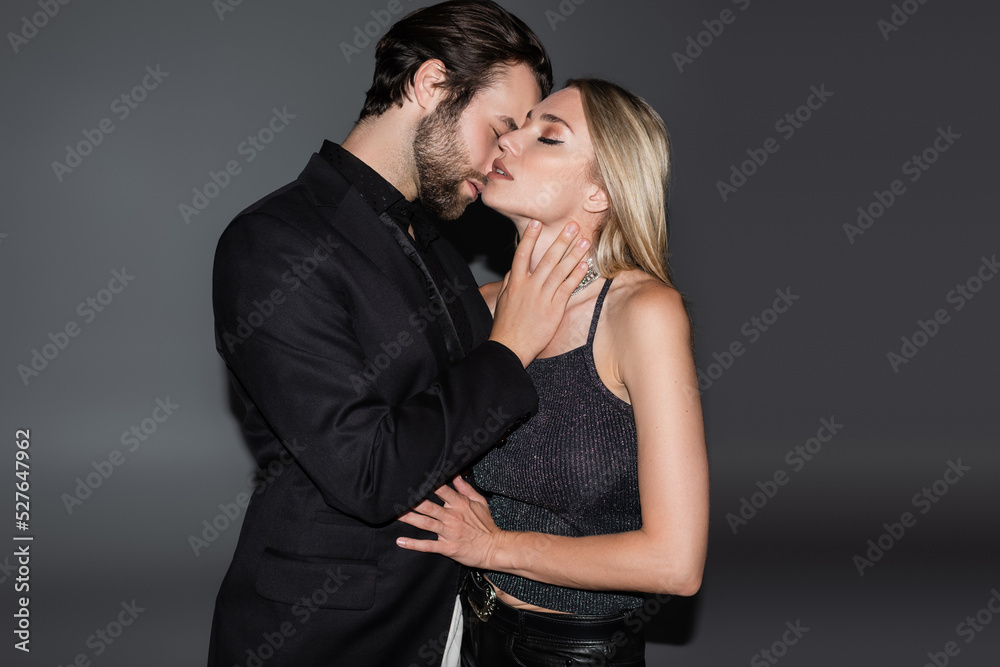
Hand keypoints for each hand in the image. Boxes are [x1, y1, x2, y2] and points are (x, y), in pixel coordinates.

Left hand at [395, 476, 505, 569]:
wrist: (494, 548)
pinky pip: (428, 545)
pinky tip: (401, 541)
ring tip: (395, 515)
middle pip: (428, 506)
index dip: (427, 484)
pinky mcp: (447, 547)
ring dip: (409, 519)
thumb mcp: (480, 502)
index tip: (414, 479)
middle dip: (412, 501)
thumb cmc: (486, 525)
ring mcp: (449, 532)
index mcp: (460, 504)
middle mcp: (452, 516)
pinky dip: (414, 544)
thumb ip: (466, 488)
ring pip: (425, 523)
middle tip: (397, 496)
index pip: (441, 490)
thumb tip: (456, 475)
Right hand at [489, 220, 590, 366]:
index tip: (537, 223)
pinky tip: (584, 265)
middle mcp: (530, 286)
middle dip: (561, 241)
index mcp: (515, 282)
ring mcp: (543, 297)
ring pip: (560, 271)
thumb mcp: (503, 301)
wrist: (510, 347)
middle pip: (547, 258)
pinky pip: (567, 288)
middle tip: (572, 226)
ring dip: (574, 255)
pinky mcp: (554, 308)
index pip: (522, 254)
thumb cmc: (506, 326)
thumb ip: (509, 282)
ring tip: (585, 242)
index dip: (530, 238)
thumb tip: (514, 269)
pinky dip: (576, 276)